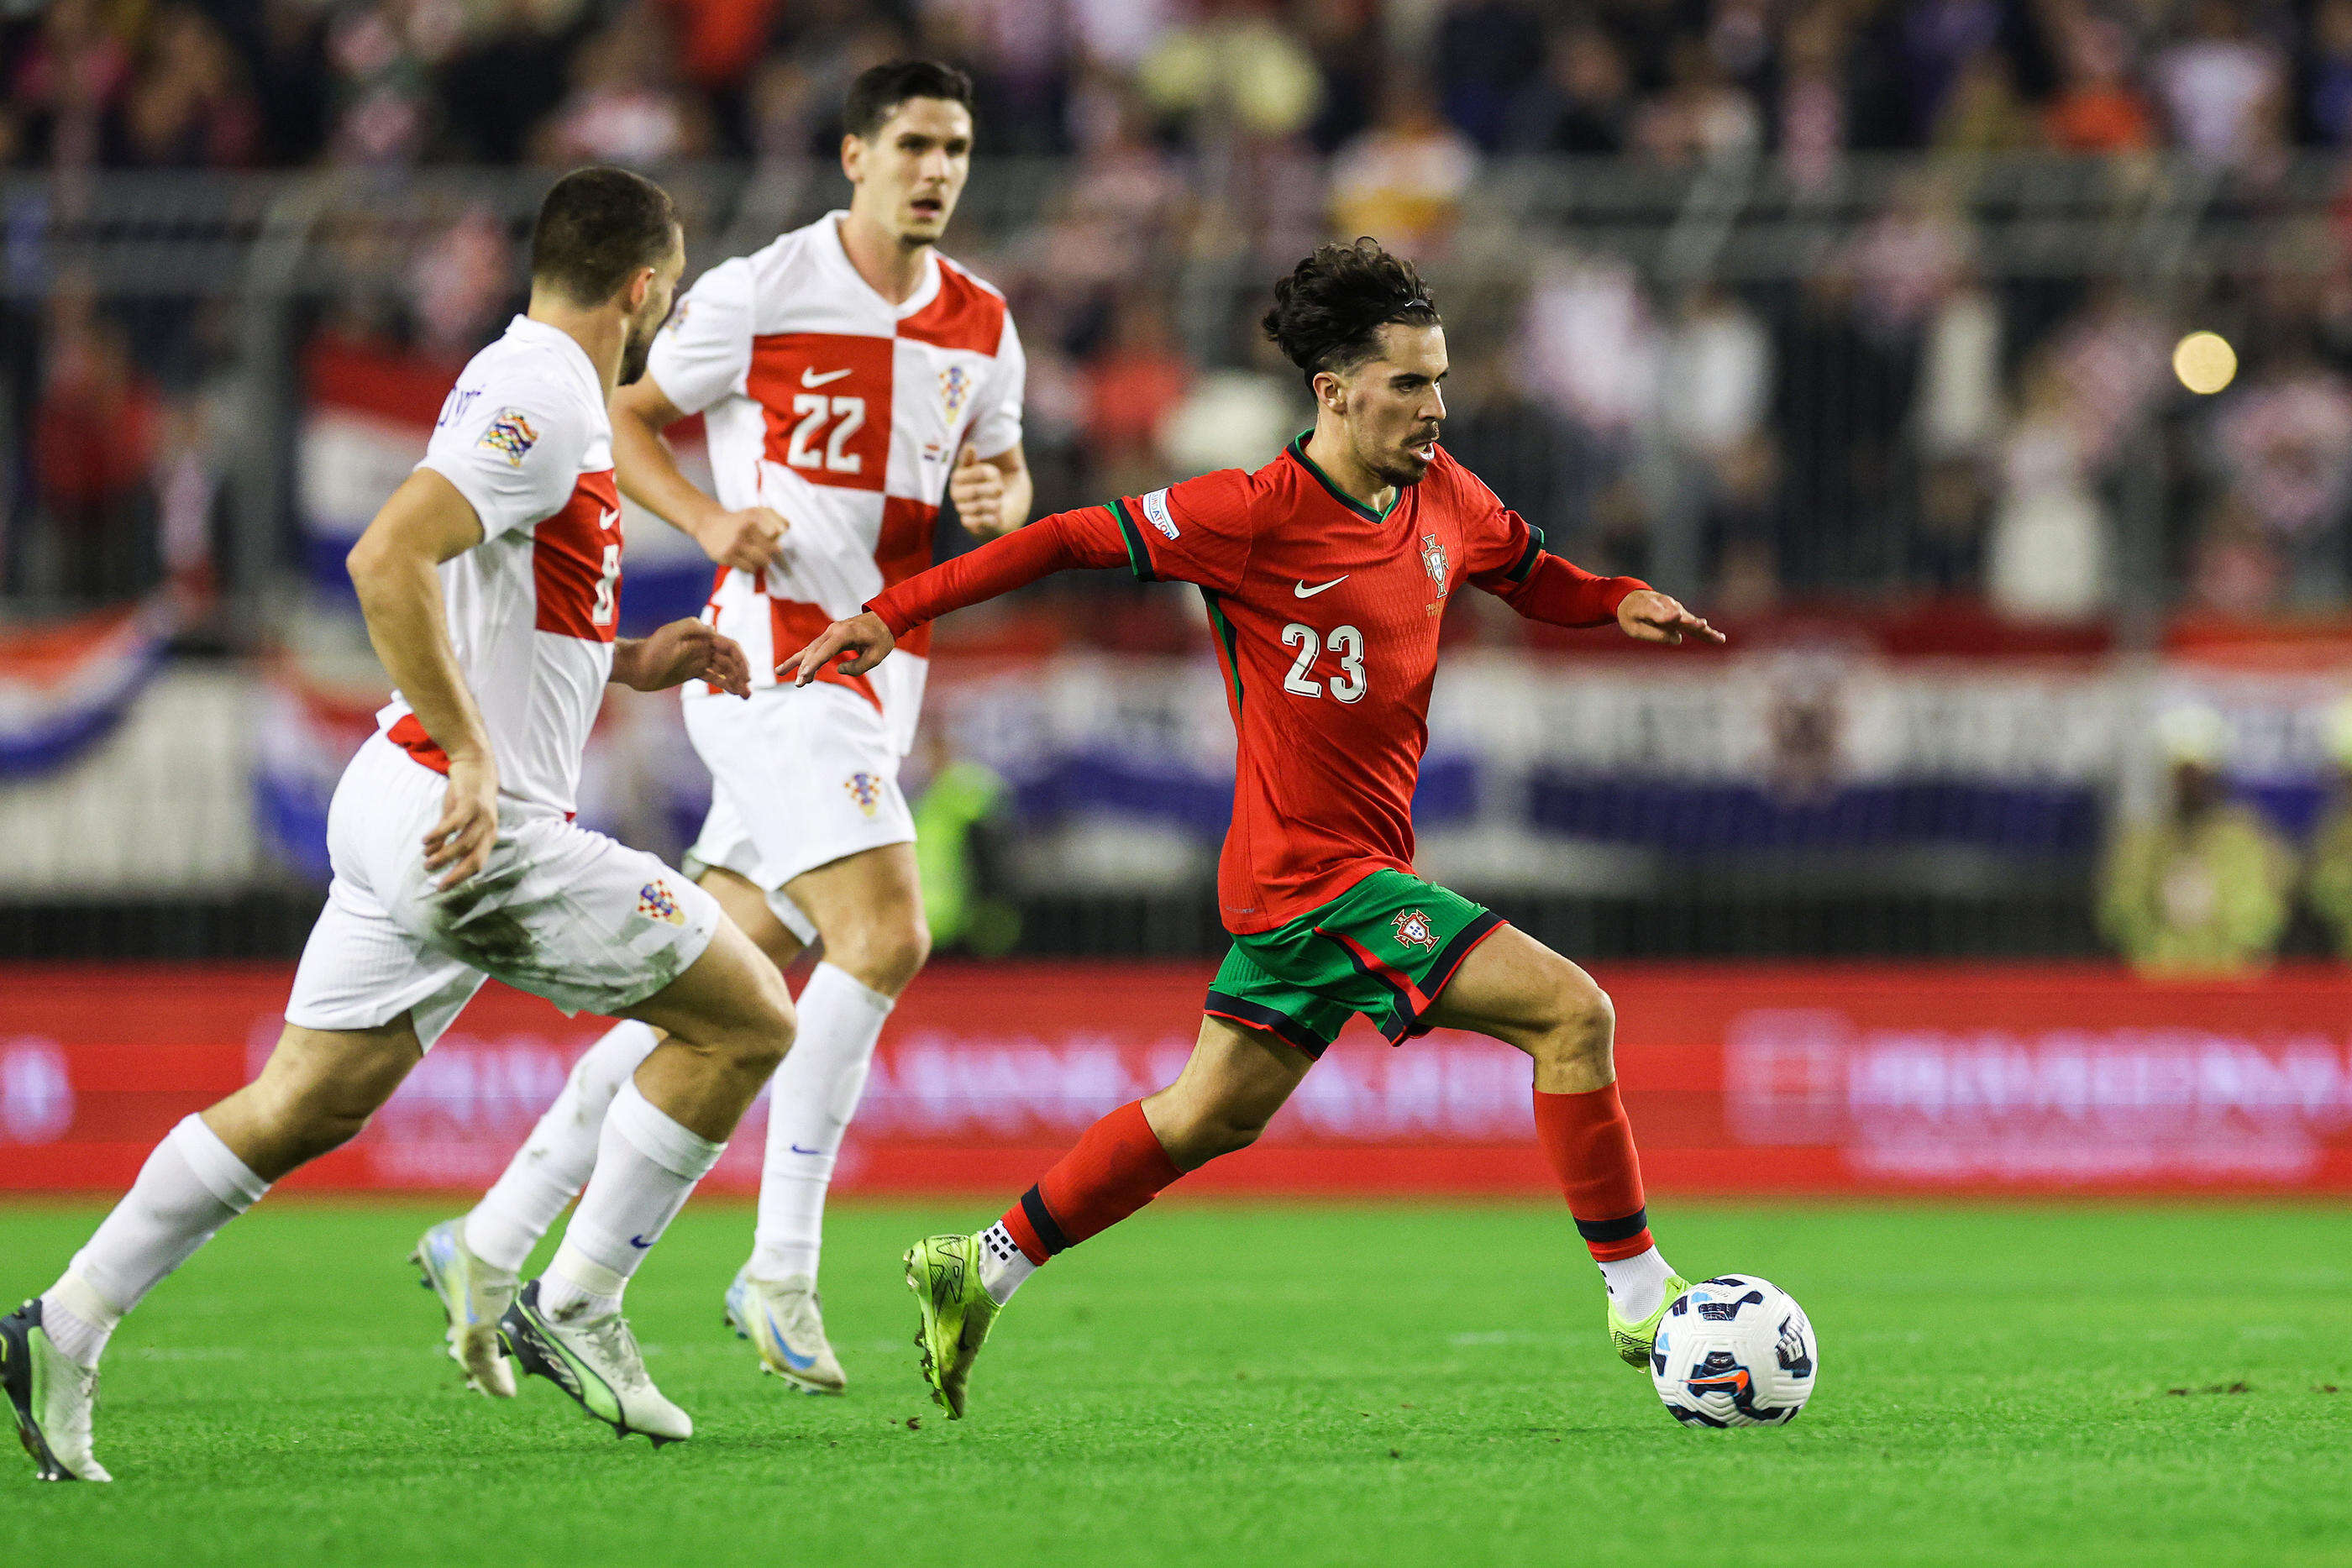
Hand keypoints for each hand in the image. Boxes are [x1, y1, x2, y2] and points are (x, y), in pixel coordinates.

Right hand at [423, 751, 499, 889]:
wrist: (475, 765)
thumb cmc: (466, 797)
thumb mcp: (459, 820)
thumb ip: (449, 838)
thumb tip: (432, 855)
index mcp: (488, 836)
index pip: (477, 864)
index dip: (460, 877)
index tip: (442, 887)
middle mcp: (489, 829)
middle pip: (474, 859)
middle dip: (455, 874)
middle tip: (436, 883)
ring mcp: (481, 816)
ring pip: (463, 844)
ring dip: (443, 856)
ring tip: (427, 862)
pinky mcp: (470, 804)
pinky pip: (454, 824)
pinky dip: (439, 835)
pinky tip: (425, 841)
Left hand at [622, 618, 751, 695]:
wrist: (634, 666)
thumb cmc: (651, 649)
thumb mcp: (670, 634)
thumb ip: (692, 628)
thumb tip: (714, 630)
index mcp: (702, 636)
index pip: (729, 647)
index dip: (741, 661)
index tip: (747, 677)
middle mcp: (703, 647)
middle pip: (730, 661)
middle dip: (742, 675)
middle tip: (748, 692)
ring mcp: (698, 659)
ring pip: (724, 670)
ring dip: (736, 682)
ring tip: (746, 696)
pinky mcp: (691, 671)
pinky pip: (713, 677)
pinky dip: (725, 684)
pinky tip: (734, 693)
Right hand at [695, 506, 788, 574]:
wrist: (709, 524)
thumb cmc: (739, 520)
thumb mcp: (756, 512)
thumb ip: (775, 517)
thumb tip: (787, 529)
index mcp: (754, 515)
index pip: (777, 532)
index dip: (779, 537)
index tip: (777, 538)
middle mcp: (744, 528)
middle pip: (772, 549)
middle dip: (773, 552)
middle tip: (770, 551)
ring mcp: (735, 543)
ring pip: (762, 560)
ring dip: (764, 561)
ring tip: (760, 558)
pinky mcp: (727, 556)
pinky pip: (749, 568)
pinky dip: (752, 567)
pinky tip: (748, 561)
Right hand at [790, 611, 895, 685]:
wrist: (884, 618)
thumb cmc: (882, 638)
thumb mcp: (875, 656)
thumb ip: (857, 667)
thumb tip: (839, 669)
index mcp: (844, 634)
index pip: (824, 651)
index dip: (813, 665)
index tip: (804, 676)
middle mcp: (833, 631)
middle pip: (813, 650)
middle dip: (803, 668)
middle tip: (798, 684)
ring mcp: (830, 632)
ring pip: (810, 649)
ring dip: (797, 662)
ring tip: (779, 671)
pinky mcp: (831, 636)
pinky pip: (816, 649)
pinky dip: (809, 660)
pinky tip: (804, 673)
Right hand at [949, 445, 1013, 539]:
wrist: (991, 511)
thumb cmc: (985, 486)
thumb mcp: (982, 470)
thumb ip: (974, 459)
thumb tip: (969, 445)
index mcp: (958, 476)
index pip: (981, 471)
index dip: (993, 474)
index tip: (996, 475)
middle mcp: (955, 492)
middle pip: (978, 490)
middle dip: (995, 490)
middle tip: (1000, 490)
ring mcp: (961, 508)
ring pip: (982, 505)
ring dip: (996, 504)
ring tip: (998, 503)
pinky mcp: (968, 523)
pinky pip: (980, 520)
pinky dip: (992, 518)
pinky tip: (995, 515)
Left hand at [1617, 590, 1725, 646]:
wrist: (1631, 597)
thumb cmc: (1630, 615)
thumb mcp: (1633, 628)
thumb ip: (1654, 634)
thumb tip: (1679, 639)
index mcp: (1649, 608)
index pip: (1661, 613)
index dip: (1669, 616)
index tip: (1678, 616)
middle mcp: (1666, 606)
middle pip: (1680, 616)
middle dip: (1690, 622)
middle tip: (1703, 625)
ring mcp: (1676, 608)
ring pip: (1691, 621)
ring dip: (1702, 629)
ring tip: (1718, 637)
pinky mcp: (1682, 613)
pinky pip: (1694, 624)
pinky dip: (1706, 631)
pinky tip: (1720, 638)